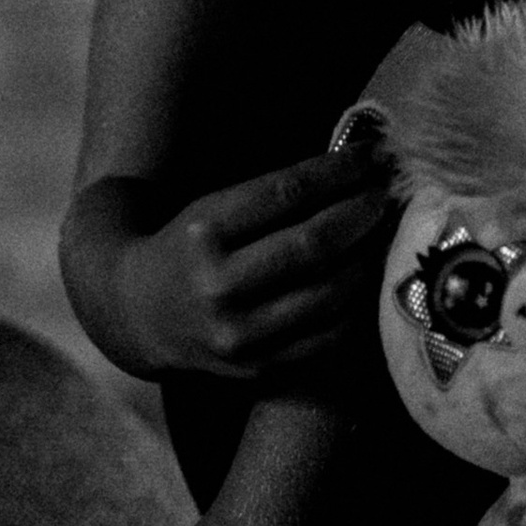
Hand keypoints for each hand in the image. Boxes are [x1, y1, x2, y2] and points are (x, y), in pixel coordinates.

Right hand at [111, 128, 401, 380]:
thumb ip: (276, 192)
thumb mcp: (213, 207)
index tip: (372, 156)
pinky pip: (331, 336)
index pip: (288, 193)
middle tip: (388, 194)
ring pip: (331, 292)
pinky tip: (371, 278)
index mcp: (204, 232)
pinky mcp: (260, 369)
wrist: (137, 317)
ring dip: (371, 257)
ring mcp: (240, 335)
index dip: (340, 171)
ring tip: (386, 233)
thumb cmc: (190, 248)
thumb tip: (356, 165)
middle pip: (315, 243)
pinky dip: (361, 304)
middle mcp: (218, 286)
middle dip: (363, 212)